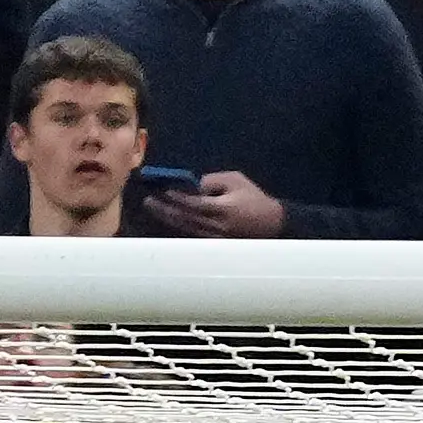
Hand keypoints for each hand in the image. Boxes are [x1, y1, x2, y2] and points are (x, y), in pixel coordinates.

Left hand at [147, 170, 287, 238]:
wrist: (273, 224)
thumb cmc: (254, 198)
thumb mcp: (236, 180)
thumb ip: (213, 181)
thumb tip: (193, 186)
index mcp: (223, 209)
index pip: (193, 204)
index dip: (177, 198)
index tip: (163, 190)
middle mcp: (217, 226)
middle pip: (185, 218)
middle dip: (166, 209)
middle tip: (148, 201)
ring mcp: (216, 237)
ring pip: (187, 227)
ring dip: (169, 218)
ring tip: (154, 208)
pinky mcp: (216, 243)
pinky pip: (193, 234)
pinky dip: (180, 226)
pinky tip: (169, 218)